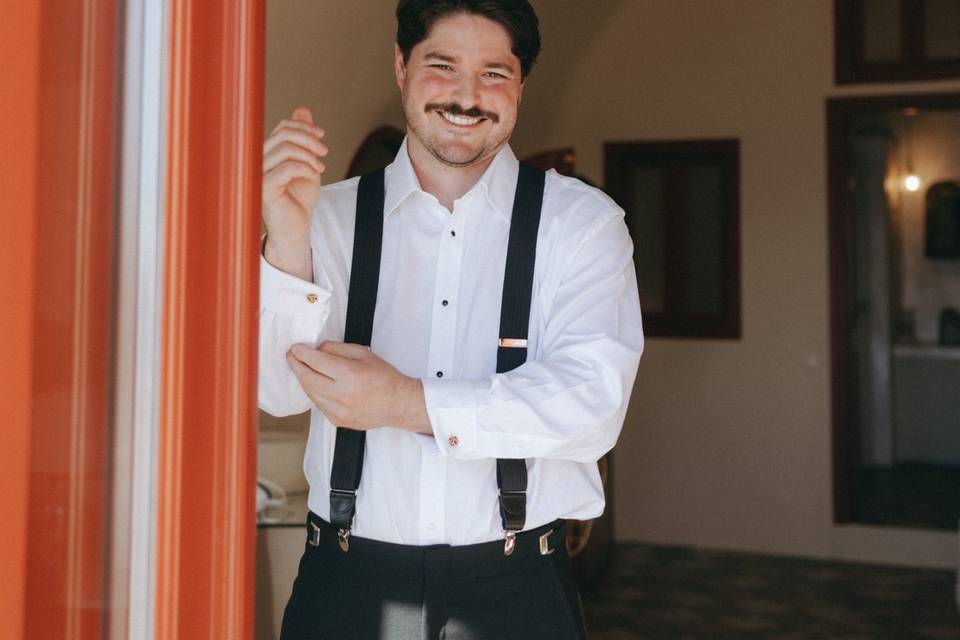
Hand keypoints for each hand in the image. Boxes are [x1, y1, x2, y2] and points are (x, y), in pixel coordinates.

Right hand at [262, 107, 326, 278]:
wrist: (296, 228)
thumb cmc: (299, 199)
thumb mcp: (307, 164)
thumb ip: (304, 139)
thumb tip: (302, 109)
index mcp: (267, 153)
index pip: (281, 127)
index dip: (303, 127)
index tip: (322, 135)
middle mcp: (257, 161)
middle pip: (282, 134)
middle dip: (308, 139)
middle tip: (324, 151)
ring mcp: (258, 174)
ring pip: (284, 148)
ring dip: (308, 154)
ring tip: (320, 167)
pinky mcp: (264, 188)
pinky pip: (285, 167)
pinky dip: (304, 167)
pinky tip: (314, 174)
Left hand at [286, 341, 431, 433]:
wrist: (398, 404)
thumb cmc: (384, 377)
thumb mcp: (363, 354)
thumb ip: (337, 349)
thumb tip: (316, 349)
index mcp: (350, 374)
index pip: (315, 361)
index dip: (301, 353)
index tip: (295, 348)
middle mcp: (342, 394)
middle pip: (307, 378)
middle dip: (296, 365)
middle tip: (291, 357)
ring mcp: (338, 410)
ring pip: (310, 393)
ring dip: (303, 379)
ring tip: (302, 369)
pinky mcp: (337, 420)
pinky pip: (318, 404)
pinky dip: (314, 392)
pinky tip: (317, 384)